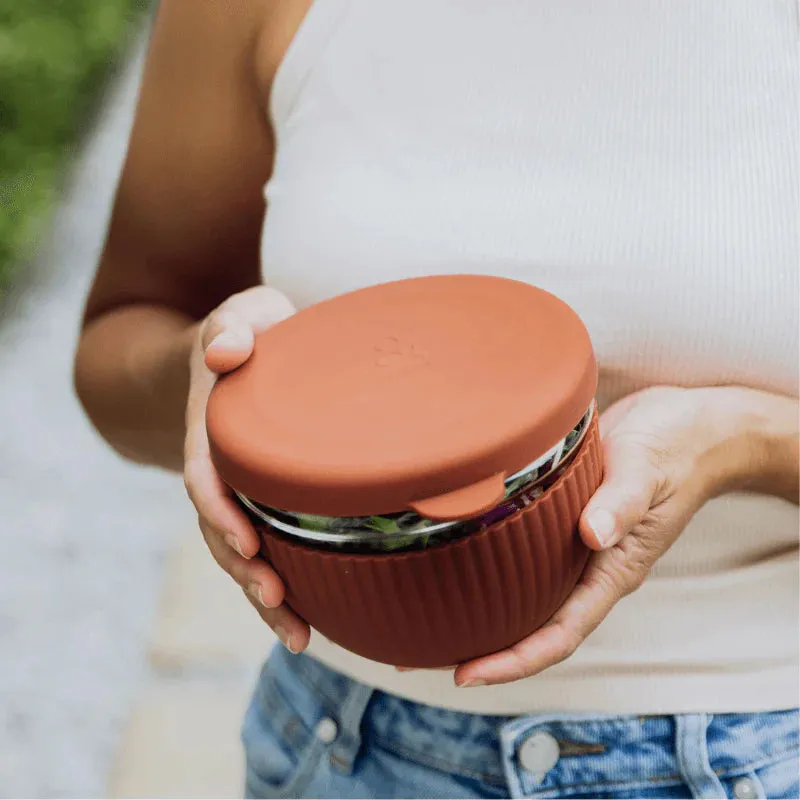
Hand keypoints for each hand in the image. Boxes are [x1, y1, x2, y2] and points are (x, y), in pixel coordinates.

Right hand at [183, 286, 310, 653]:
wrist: (243, 350)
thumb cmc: (251, 332)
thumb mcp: (242, 315)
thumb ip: (233, 326)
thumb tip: (222, 351)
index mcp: (211, 427)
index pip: (206, 474)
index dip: (221, 510)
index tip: (249, 542)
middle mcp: (220, 466)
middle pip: (220, 528)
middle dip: (243, 569)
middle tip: (277, 598)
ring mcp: (239, 489)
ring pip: (241, 551)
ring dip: (262, 593)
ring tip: (299, 636)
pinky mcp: (264, 500)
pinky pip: (268, 547)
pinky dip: (284, 584)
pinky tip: (312, 620)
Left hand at [452, 385, 768, 687]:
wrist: (690, 427)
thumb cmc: (675, 448)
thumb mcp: (647, 471)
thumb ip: (622, 503)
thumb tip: (593, 535)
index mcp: (614, 569)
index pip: (561, 634)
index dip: (515, 660)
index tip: (468, 675)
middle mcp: (592, 567)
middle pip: (535, 626)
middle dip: (486, 648)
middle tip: (427, 658)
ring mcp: (577, 546)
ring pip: (526, 594)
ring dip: (484, 611)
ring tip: (432, 619)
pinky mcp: (565, 519)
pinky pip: (527, 556)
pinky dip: (492, 565)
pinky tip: (460, 560)